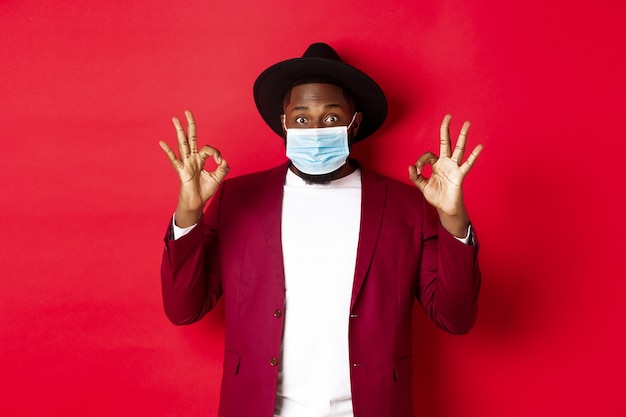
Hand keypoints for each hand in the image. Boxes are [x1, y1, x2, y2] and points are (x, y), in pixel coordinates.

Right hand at [159, 110, 228, 226]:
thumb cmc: (205, 190)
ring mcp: (186, 163)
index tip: (220, 162)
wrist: (197, 202)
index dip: (216, 153)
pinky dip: (168, 151)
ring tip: (175, 119)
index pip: (208, 148)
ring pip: (182, 144)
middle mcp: (192, 158)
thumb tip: (224, 160)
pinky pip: (174, 159)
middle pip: (191, 138)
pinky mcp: (181, 171)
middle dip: (190, 125)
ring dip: (179, 131)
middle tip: (187, 111)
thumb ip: (223, 169)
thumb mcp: (218, 178)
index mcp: (200, 159)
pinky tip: (162, 142)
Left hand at [408, 114, 481, 236]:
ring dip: (462, 136)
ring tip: (467, 123)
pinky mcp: (460, 175)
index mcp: (436, 164)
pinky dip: (474, 156)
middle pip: (446, 142)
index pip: (428, 155)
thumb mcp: (422, 186)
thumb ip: (415, 176)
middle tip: (448, 116)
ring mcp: (454, 167)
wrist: (445, 208)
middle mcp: (446, 163)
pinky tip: (479, 147)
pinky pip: (467, 164)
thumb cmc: (436, 196)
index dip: (421, 160)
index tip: (418, 170)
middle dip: (446, 130)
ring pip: (459, 149)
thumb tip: (410, 166)